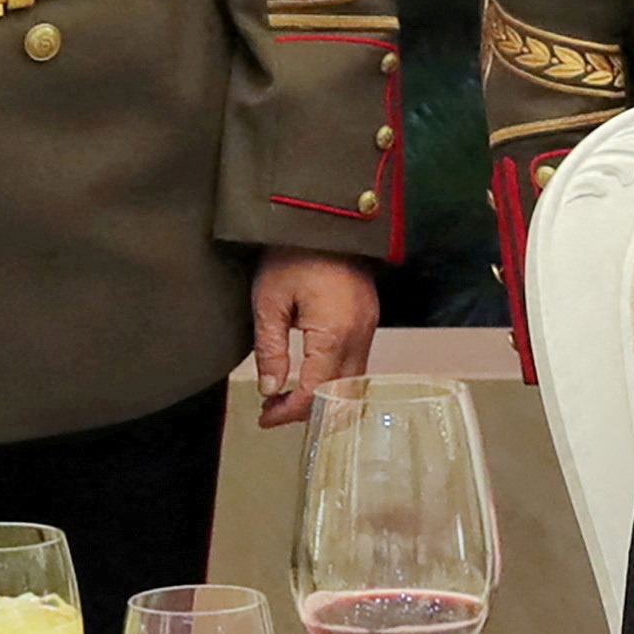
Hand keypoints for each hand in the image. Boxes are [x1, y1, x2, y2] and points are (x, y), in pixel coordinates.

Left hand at [251, 246, 382, 426]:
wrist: (327, 217)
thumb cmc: (293, 255)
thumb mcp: (269, 301)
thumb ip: (270, 350)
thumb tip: (270, 389)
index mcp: (334, 333)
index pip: (316, 393)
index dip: (289, 412)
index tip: (264, 417)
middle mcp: (359, 336)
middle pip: (341, 396)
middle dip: (307, 412)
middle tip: (274, 411)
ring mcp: (369, 328)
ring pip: (353, 384)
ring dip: (323, 398)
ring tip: (287, 396)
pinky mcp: (369, 319)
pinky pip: (358, 364)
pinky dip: (335, 381)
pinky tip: (310, 375)